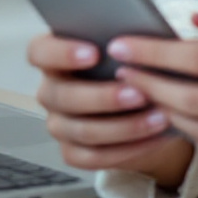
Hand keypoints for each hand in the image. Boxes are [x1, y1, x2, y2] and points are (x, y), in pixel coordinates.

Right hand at [29, 35, 193, 186]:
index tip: (94, 52)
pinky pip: (94, 157)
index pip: (39, 52)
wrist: (145, 104)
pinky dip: (129, 148)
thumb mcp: (129, 47)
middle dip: (104, 97)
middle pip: (63, 96)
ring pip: (83, 131)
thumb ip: (124, 41)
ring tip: (158, 117)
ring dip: (125, 126)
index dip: (61, 53)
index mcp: (55, 57)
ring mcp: (59, 124)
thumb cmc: (133, 66)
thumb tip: (140, 42)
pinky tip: (155, 137)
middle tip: (138, 93)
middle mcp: (51, 91)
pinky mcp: (73, 152)